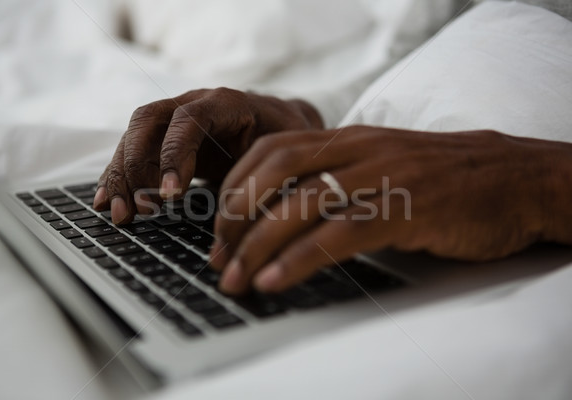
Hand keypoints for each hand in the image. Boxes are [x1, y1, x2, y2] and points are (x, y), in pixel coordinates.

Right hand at [93, 87, 322, 223]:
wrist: (280, 126)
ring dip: (122, 175)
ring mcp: (175, 119)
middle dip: (137, 166)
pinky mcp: (165, 140)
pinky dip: (118, 177)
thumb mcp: (287, 152)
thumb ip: (271, 171)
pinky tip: (108, 202)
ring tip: (120, 214)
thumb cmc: (287, 140)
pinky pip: (133, 153)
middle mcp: (193, 103)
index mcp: (227, 102)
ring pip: (134, 137)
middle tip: (139, 209)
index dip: (174, 155)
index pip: (189, 120)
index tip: (169, 195)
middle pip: (149, 122)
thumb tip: (255, 213)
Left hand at [210, 126, 564, 293]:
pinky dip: (299, 260)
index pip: (271, 150)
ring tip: (235, 278)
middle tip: (218, 256)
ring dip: (259, 246)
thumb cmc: (440, 178)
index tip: (220, 226)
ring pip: (302, 205)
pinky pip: (340, 234)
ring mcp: (383, 176)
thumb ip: (337, 178)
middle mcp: (359, 149)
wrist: (512, 179)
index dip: (236, 188)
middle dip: (236, 218)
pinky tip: (275, 280)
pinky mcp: (407, 209)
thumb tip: (286, 216)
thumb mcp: (381, 164)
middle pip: (275, 175)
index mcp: (347, 137)